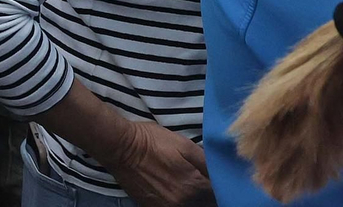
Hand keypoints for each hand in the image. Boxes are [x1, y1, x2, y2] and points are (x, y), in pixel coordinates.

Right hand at [98, 120, 213, 206]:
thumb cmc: (152, 141)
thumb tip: (222, 173)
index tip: (219, 180)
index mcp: (194, 186)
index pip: (219, 195)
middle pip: (206, 205)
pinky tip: (174, 191)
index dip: (221, 188)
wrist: (121, 148)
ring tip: (187, 186)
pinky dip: (180, 203)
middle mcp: (183, 202)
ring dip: (195, 201)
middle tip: (204, 183)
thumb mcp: (184, 144)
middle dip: (209, 196)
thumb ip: (206, 161)